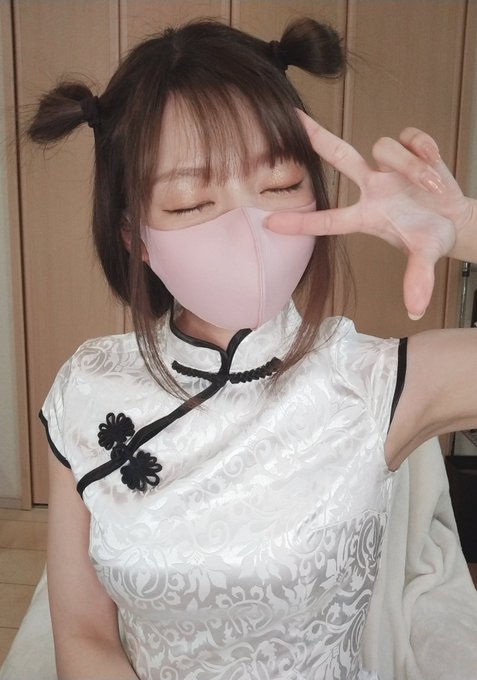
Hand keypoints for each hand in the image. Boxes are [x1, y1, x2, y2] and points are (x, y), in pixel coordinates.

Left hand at [268, 111, 471, 319]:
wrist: (456, 220)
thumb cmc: (431, 237)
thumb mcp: (425, 257)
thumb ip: (418, 279)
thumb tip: (416, 309)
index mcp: (366, 216)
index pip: (327, 220)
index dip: (299, 222)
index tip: (267, 223)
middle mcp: (371, 187)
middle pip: (339, 156)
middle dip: (318, 137)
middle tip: (293, 118)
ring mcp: (388, 167)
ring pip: (385, 148)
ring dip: (411, 165)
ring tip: (432, 186)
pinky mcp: (409, 150)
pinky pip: (409, 136)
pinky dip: (422, 146)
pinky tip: (434, 160)